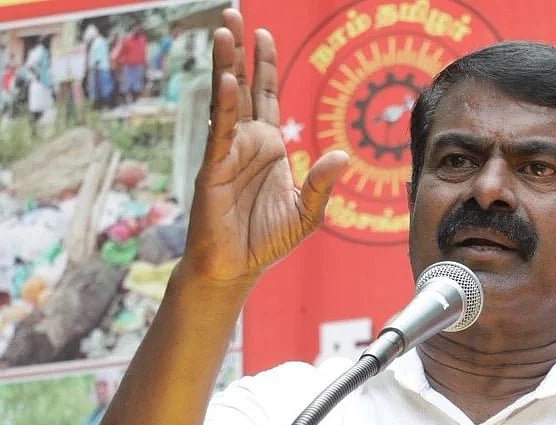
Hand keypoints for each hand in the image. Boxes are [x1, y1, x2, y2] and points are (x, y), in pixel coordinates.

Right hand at [184, 9, 347, 284]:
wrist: (236, 267)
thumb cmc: (267, 239)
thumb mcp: (307, 211)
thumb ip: (322, 183)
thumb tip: (342, 155)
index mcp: (268, 146)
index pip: (265, 95)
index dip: (263, 64)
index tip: (263, 33)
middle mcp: (245, 141)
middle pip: (242, 86)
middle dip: (239, 51)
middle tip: (232, 15)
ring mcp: (227, 152)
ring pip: (226, 100)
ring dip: (225, 65)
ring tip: (223, 31)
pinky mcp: (213, 168)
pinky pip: (220, 131)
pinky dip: (223, 105)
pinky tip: (226, 81)